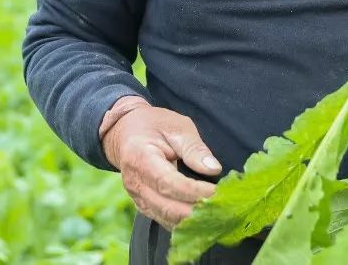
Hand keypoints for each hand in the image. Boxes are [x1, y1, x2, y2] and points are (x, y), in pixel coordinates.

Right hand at [102, 105, 220, 229]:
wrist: (126, 132)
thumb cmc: (154, 125)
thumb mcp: (177, 127)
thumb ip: (194, 148)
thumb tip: (214, 169)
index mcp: (141, 158)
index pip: (168, 183)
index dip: (194, 191)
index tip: (216, 192)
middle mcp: (135, 183)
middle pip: (167, 208)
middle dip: (196, 211)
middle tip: (221, 206)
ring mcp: (137, 198)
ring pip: (166, 219)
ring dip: (191, 220)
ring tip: (215, 212)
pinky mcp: (143, 206)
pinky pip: (164, 220)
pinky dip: (183, 222)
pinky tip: (201, 216)